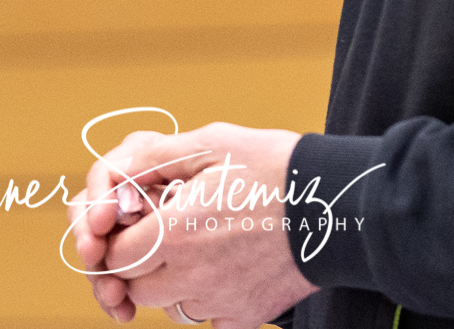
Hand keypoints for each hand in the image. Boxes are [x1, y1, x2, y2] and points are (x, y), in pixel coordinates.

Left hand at [69, 124, 314, 327]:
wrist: (338, 204)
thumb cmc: (275, 167)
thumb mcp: (211, 143)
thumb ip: (154, 158)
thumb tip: (117, 172)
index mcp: (173, 234)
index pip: (115, 255)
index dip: (119, 238)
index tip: (137, 221)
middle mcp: (191, 276)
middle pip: (137, 287)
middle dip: (141, 263)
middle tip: (166, 234)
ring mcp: (220, 301)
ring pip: (171, 308)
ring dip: (172, 285)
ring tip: (199, 250)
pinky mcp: (247, 316)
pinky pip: (210, 319)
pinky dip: (209, 300)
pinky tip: (227, 269)